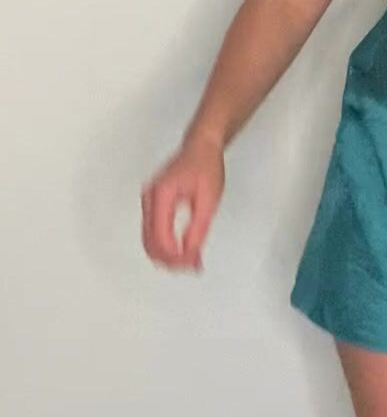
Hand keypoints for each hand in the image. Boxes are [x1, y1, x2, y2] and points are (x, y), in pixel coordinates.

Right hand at [141, 131, 224, 269]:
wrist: (201, 147)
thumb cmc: (205, 165)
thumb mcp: (208, 201)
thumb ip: (198, 229)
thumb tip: (191, 254)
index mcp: (162, 194)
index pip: (161, 236)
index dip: (174, 255)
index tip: (190, 264)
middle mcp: (150, 198)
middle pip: (150, 241)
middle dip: (169, 260)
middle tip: (189, 268)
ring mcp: (148, 201)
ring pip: (148, 239)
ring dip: (166, 255)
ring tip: (187, 264)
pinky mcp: (153, 204)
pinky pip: (152, 231)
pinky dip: (164, 245)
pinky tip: (179, 252)